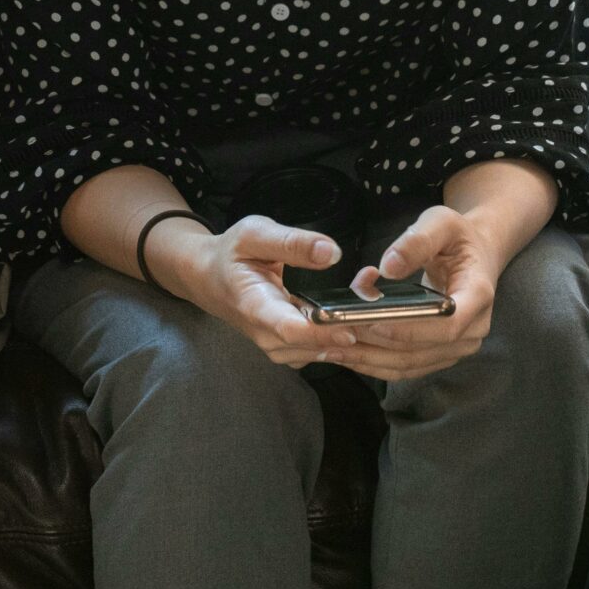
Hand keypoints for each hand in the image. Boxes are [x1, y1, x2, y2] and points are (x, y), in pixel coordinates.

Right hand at [164, 215, 360, 367]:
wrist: (208, 278)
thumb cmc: (232, 253)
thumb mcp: (255, 234)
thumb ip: (292, 242)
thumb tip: (332, 253)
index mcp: (255, 306)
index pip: (290, 330)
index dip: (323, 331)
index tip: (352, 324)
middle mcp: (266, 335)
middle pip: (311, 347)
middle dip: (347, 333)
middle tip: (380, 312)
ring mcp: (277, 346)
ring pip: (319, 354)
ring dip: (349, 337)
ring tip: (375, 312)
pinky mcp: (289, 349)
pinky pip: (319, 351)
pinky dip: (341, 339)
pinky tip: (360, 319)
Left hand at [332, 204, 502, 381]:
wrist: (475, 256)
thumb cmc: (458, 238)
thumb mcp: (441, 222)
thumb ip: (417, 240)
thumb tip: (388, 268)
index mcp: (478, 296)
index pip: (446, 325)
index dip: (408, 329)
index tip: (371, 321)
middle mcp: (472, 330)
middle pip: (419, 350)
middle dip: (374, 343)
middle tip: (334, 331)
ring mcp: (456, 348)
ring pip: (407, 364)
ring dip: (366, 358)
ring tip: (328, 346)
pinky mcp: (439, 356)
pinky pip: (404, 367)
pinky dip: (372, 363)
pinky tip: (344, 353)